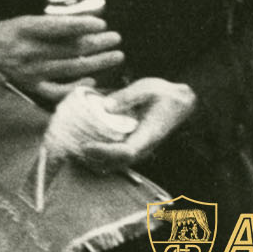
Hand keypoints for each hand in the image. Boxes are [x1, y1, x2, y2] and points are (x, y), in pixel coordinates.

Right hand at [0, 15, 123, 100]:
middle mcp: (29, 51)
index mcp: (25, 29)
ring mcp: (32, 72)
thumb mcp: (21, 20)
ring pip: (71, 68)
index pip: (59, 27)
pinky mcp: (31, 87)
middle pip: (70, 48)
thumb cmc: (1, 35)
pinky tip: (91, 81)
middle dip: (98, 43)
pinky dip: (76, 87)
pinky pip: (58, 91)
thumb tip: (82, 19)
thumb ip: (49, 23)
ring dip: (96, 62)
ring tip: (115, 56)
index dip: (82, 25)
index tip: (101, 22)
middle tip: (116, 38)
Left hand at [73, 77, 196, 171]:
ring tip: (72, 149)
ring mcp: (139, 149)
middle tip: (70, 149)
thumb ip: (127, 96)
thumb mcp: (148, 88)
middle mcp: (143, 147)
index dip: (104, 152)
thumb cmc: (165, 94)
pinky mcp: (134, 146)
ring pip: (115, 164)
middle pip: (117, 163)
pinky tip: (82, 144)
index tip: (85, 146)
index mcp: (148, 135)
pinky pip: (115, 157)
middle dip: (93, 159)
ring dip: (94, 160)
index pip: (126, 152)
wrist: (182, 103)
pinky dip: (99, 155)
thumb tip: (105, 106)